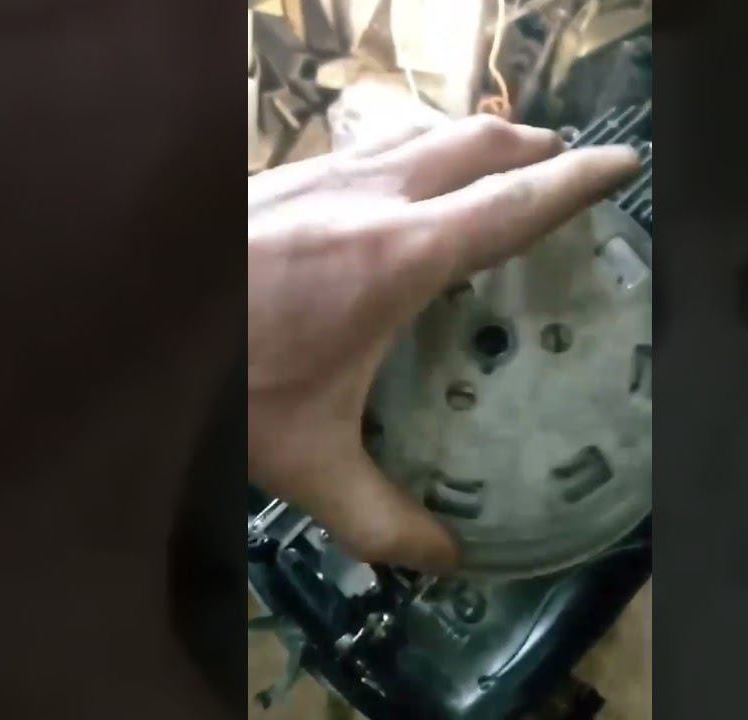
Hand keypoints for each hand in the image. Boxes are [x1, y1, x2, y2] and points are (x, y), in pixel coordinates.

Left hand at [248, 115, 640, 573]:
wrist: (124, 308)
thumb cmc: (226, 380)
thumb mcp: (306, 461)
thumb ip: (380, 517)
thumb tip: (446, 560)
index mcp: (401, 256)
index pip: (514, 204)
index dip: (577, 180)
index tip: (623, 162)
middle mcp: (375, 197)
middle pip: (480, 146)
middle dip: (536, 148)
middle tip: (570, 164)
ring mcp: (328, 174)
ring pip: (427, 133)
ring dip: (479, 141)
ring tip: (507, 161)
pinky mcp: (290, 174)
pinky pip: (382, 144)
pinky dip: (423, 148)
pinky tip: (406, 181)